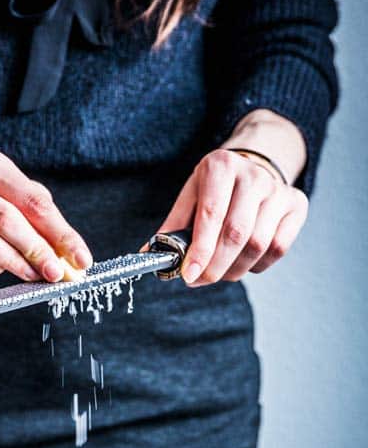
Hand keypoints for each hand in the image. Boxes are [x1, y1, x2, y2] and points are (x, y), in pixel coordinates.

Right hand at [0, 142, 92, 280]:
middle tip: (57, 271)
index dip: (61, 233)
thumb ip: (41, 220)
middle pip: (7, 218)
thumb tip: (70, 255)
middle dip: (38, 249)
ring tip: (33, 273)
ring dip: (14, 261)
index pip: (33, 201)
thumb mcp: (13, 194)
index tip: (80, 257)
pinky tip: (1, 268)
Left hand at [155, 148, 308, 284]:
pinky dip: (257, 264)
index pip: (211, 214)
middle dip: (215, 266)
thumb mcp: (190, 196)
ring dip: (234, 269)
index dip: (200, 249)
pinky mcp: (297, 205)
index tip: (188, 275)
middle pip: (236, 233)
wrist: (252, 167)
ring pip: (258, 245)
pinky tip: (242, 262)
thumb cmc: (215, 187)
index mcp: (221, 166)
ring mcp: (279, 190)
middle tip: (199, 280)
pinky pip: (278, 248)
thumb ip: (173, 226)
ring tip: (218, 272)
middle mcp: (253, 176)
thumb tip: (150, 256)